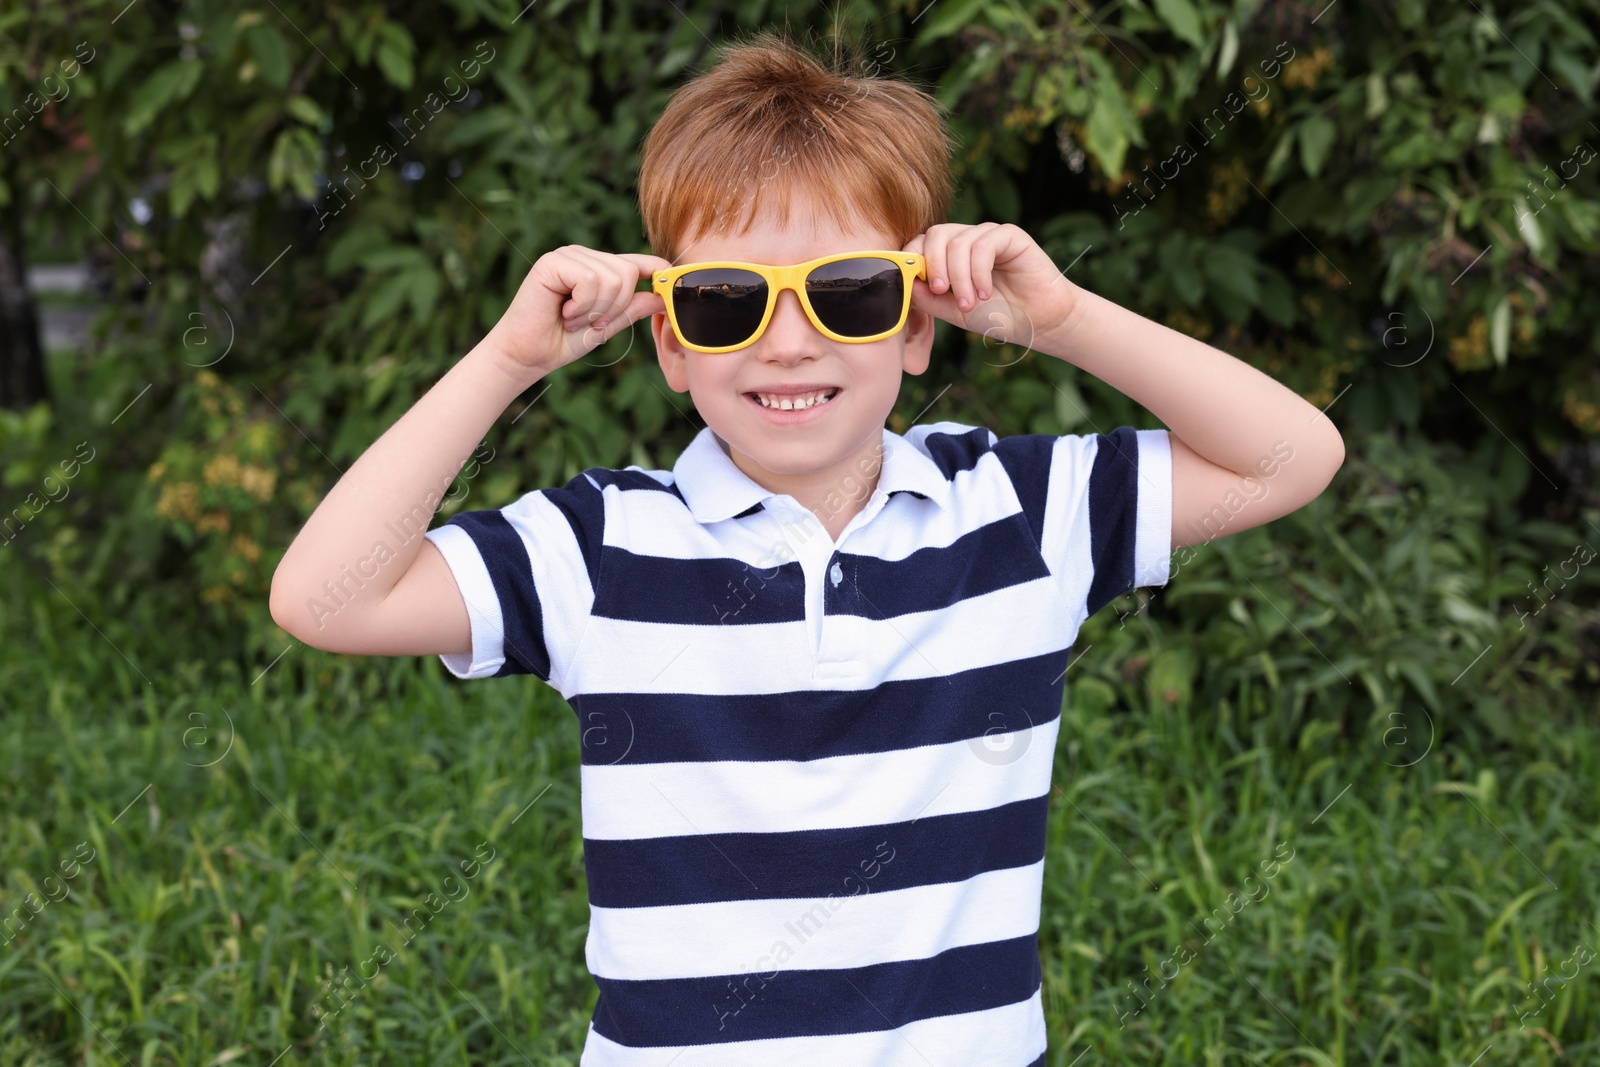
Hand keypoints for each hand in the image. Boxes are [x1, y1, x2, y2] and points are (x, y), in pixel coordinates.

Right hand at [482, 244, 670, 378]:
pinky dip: (582, 306)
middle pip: (629, 272)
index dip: (659, 273)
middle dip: (615, 307)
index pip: (639, 262)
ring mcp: (568, 256)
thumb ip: (632, 308)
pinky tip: (564, 312)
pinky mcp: (553, 262)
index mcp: (599, 267)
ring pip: (613, 278)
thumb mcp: (607, 325)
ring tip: (573, 319)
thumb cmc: (563, 341)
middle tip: (590, 322)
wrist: (528, 355)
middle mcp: (584, 256)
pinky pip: (590, 281)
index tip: (670, 292)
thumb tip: (664, 296)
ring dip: (596, 310)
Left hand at [902, 223, 1080, 350]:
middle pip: (936, 234)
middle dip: (934, 264)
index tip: (920, 286)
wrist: (1036, 322)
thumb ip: (927, 297)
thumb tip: (904, 280)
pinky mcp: (1009, 235)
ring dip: (960, 276)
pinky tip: (986, 293)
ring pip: (959, 242)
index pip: (921, 243)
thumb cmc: (996, 316)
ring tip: (970, 303)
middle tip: (941, 292)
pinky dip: (979, 271)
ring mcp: (988, 236)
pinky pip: (984, 244)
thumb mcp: (953, 311)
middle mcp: (968, 240)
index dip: (914, 259)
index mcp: (950, 255)